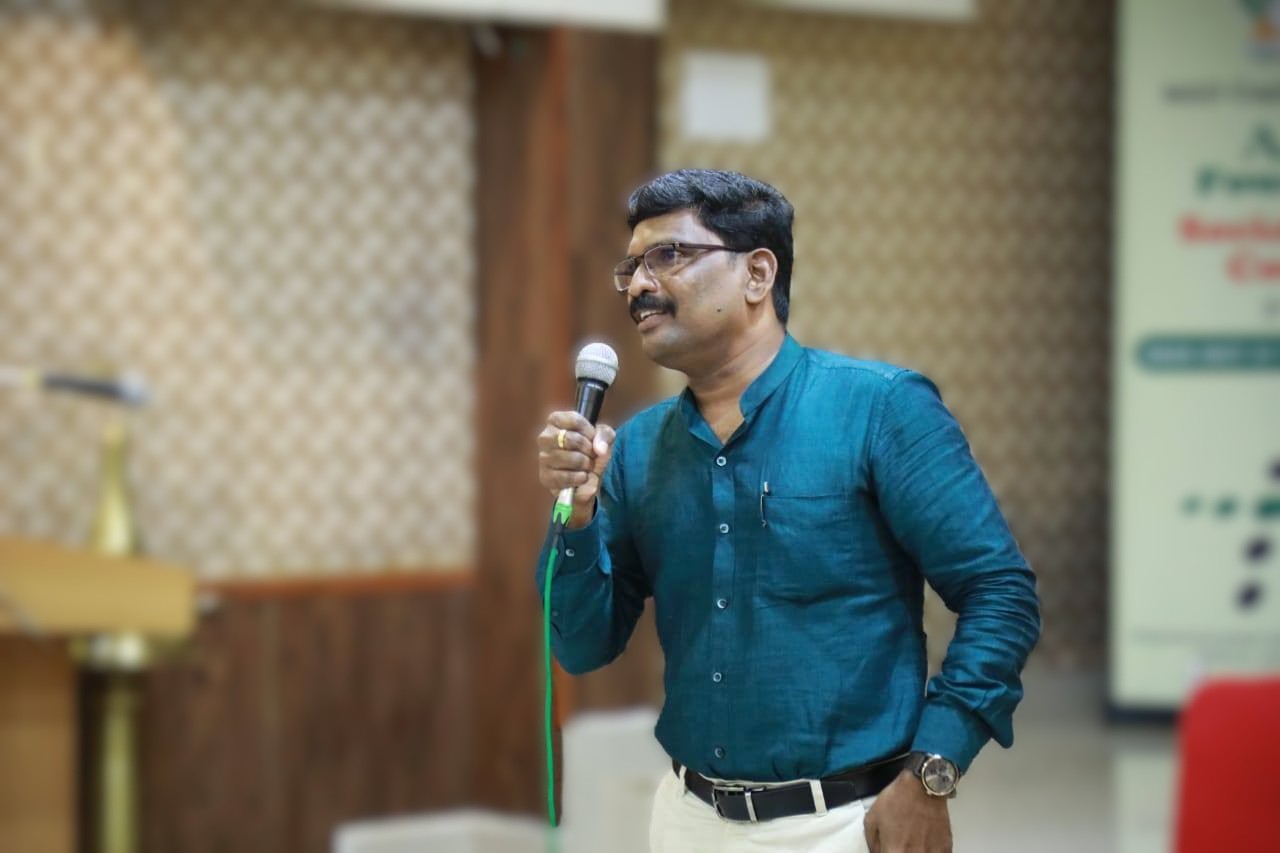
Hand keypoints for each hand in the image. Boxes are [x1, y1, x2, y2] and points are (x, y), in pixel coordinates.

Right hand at [537, 412, 615, 528]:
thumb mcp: (603, 436)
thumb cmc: (591, 449)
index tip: (593, 439)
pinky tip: (582, 476)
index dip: (590, 432)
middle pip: (572, 440)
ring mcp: (543, 458)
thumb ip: (605, 435)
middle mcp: (544, 437)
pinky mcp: (545, 477)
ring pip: (571, 459)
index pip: (575, 421)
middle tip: (592, 455)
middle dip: (589, 450)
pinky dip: (580, 478)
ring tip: (588, 466)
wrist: (587, 475)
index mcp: (555, 420)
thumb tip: (600, 449)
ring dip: (587, 464)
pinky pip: (566, 477)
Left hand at [863, 770, 952, 852]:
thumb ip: (872, 844)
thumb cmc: (898, 799)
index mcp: (895, 851)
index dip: (886, 852)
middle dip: (899, 851)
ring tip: (912, 841)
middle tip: (899, 842)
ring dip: (915, 851)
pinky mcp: (945, 848)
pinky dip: (929, 850)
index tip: (887, 848)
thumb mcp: (871, 819)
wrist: (923, 786)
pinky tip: (924, 842)